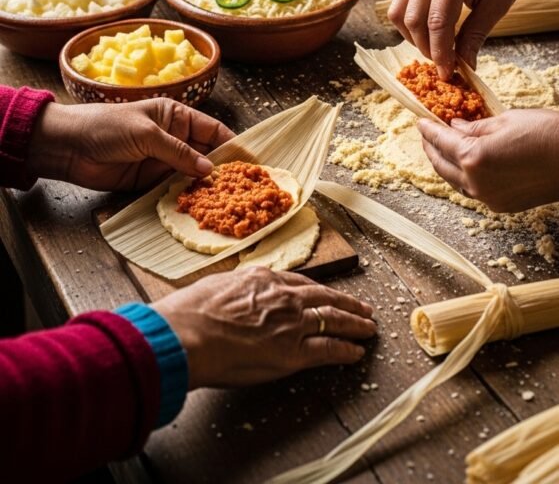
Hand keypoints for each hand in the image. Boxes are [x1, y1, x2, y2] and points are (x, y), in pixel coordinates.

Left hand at [27, 98, 233, 190]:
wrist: (69, 146)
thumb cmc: (107, 127)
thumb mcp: (146, 134)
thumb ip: (178, 152)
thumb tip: (208, 169)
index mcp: (176, 116)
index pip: (212, 130)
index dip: (231, 144)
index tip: (249, 162)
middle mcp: (173, 138)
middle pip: (206, 154)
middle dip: (222, 169)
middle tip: (242, 189)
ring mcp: (162, 161)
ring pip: (192, 174)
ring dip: (206, 186)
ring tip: (227, 202)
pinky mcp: (150, 181)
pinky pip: (174, 189)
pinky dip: (187, 197)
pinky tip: (200, 207)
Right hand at [154, 266, 375, 388]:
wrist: (189, 333)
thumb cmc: (191, 312)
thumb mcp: (215, 287)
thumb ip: (233, 290)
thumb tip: (230, 296)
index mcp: (263, 278)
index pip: (300, 283)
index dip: (317, 291)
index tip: (327, 294)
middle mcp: (283, 296)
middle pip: (325, 297)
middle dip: (347, 302)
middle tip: (364, 308)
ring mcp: (291, 323)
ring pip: (333, 319)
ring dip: (355, 323)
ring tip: (369, 327)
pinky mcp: (293, 352)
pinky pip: (328, 349)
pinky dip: (346, 350)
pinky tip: (357, 352)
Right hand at [388, 0, 533, 79]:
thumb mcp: (496, 5)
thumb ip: (475, 36)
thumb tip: (463, 66)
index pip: (437, 23)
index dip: (441, 53)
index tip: (448, 73)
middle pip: (414, 21)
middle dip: (427, 48)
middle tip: (445, 63)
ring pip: (399, 14)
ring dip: (413, 37)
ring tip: (436, 48)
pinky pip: (400, 4)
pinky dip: (410, 24)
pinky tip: (429, 32)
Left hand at [419, 109, 558, 212]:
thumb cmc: (545, 133)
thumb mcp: (505, 120)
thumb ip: (475, 127)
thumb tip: (456, 127)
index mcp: (473, 157)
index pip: (440, 140)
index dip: (428, 129)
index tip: (420, 120)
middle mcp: (476, 182)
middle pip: (441, 164)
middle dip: (431, 147)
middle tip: (427, 134)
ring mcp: (488, 198)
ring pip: (454, 181)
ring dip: (444, 164)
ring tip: (442, 149)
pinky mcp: (502, 206)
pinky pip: (472, 191)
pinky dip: (463, 177)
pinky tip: (464, 166)